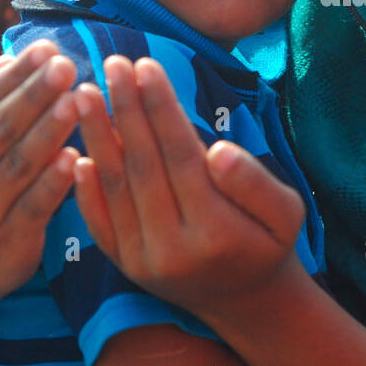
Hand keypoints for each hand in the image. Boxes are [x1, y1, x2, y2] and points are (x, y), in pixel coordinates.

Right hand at [0, 41, 78, 307]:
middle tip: (67, 65)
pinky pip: (33, 207)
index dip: (17, 74)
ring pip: (17, 166)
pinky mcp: (4, 243)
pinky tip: (76, 157)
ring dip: (48, 132)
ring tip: (77, 101)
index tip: (49, 47)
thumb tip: (11, 56)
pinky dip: (54, 181)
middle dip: (34, 95)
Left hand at [71, 56, 305, 318]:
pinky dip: (86, 186)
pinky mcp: (125, 267)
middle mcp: (172, 250)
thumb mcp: (287, 212)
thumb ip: (255, 183)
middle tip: (111, 64)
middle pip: (143, 166)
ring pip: (115, 188)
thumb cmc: (269, 243)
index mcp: (216, 231)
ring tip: (84, 92)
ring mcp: (143, 261)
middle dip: (125, 110)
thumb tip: (219, 151)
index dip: (161, 109)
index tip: (146, 65)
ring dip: (96, 137)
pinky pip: (99, 221)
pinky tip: (77, 150)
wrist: (247, 302)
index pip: (181, 156)